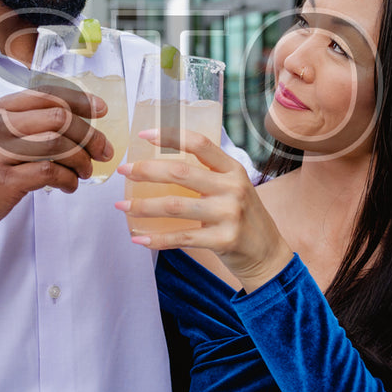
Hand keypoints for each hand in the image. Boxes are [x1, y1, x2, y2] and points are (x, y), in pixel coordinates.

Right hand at [0, 85, 110, 234]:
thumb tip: (75, 119)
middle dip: (89, 134)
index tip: (100, 109)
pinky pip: (48, 172)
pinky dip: (68, 179)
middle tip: (102, 150)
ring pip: (57, 143)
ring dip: (81, 159)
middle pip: (58, 117)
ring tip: (85, 171)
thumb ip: (26, 122)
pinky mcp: (5, 181)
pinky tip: (70, 185)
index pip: (46, 94)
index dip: (80, 100)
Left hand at [116, 128, 292, 291]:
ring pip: (175, 206)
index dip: (170, 136)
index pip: (200, 143)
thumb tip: (162, 167)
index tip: (144, 135)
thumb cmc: (244, 220)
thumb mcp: (234, 189)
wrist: (268, 256)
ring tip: (122, 207)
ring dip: (143, 206)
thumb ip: (208, 177)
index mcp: (233, 170)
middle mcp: (233, 188)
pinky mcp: (224, 240)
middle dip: (146, 171)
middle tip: (124, 172)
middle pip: (180, 173)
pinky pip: (181, 238)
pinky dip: (156, 240)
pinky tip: (139, 239)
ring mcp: (229, 214)